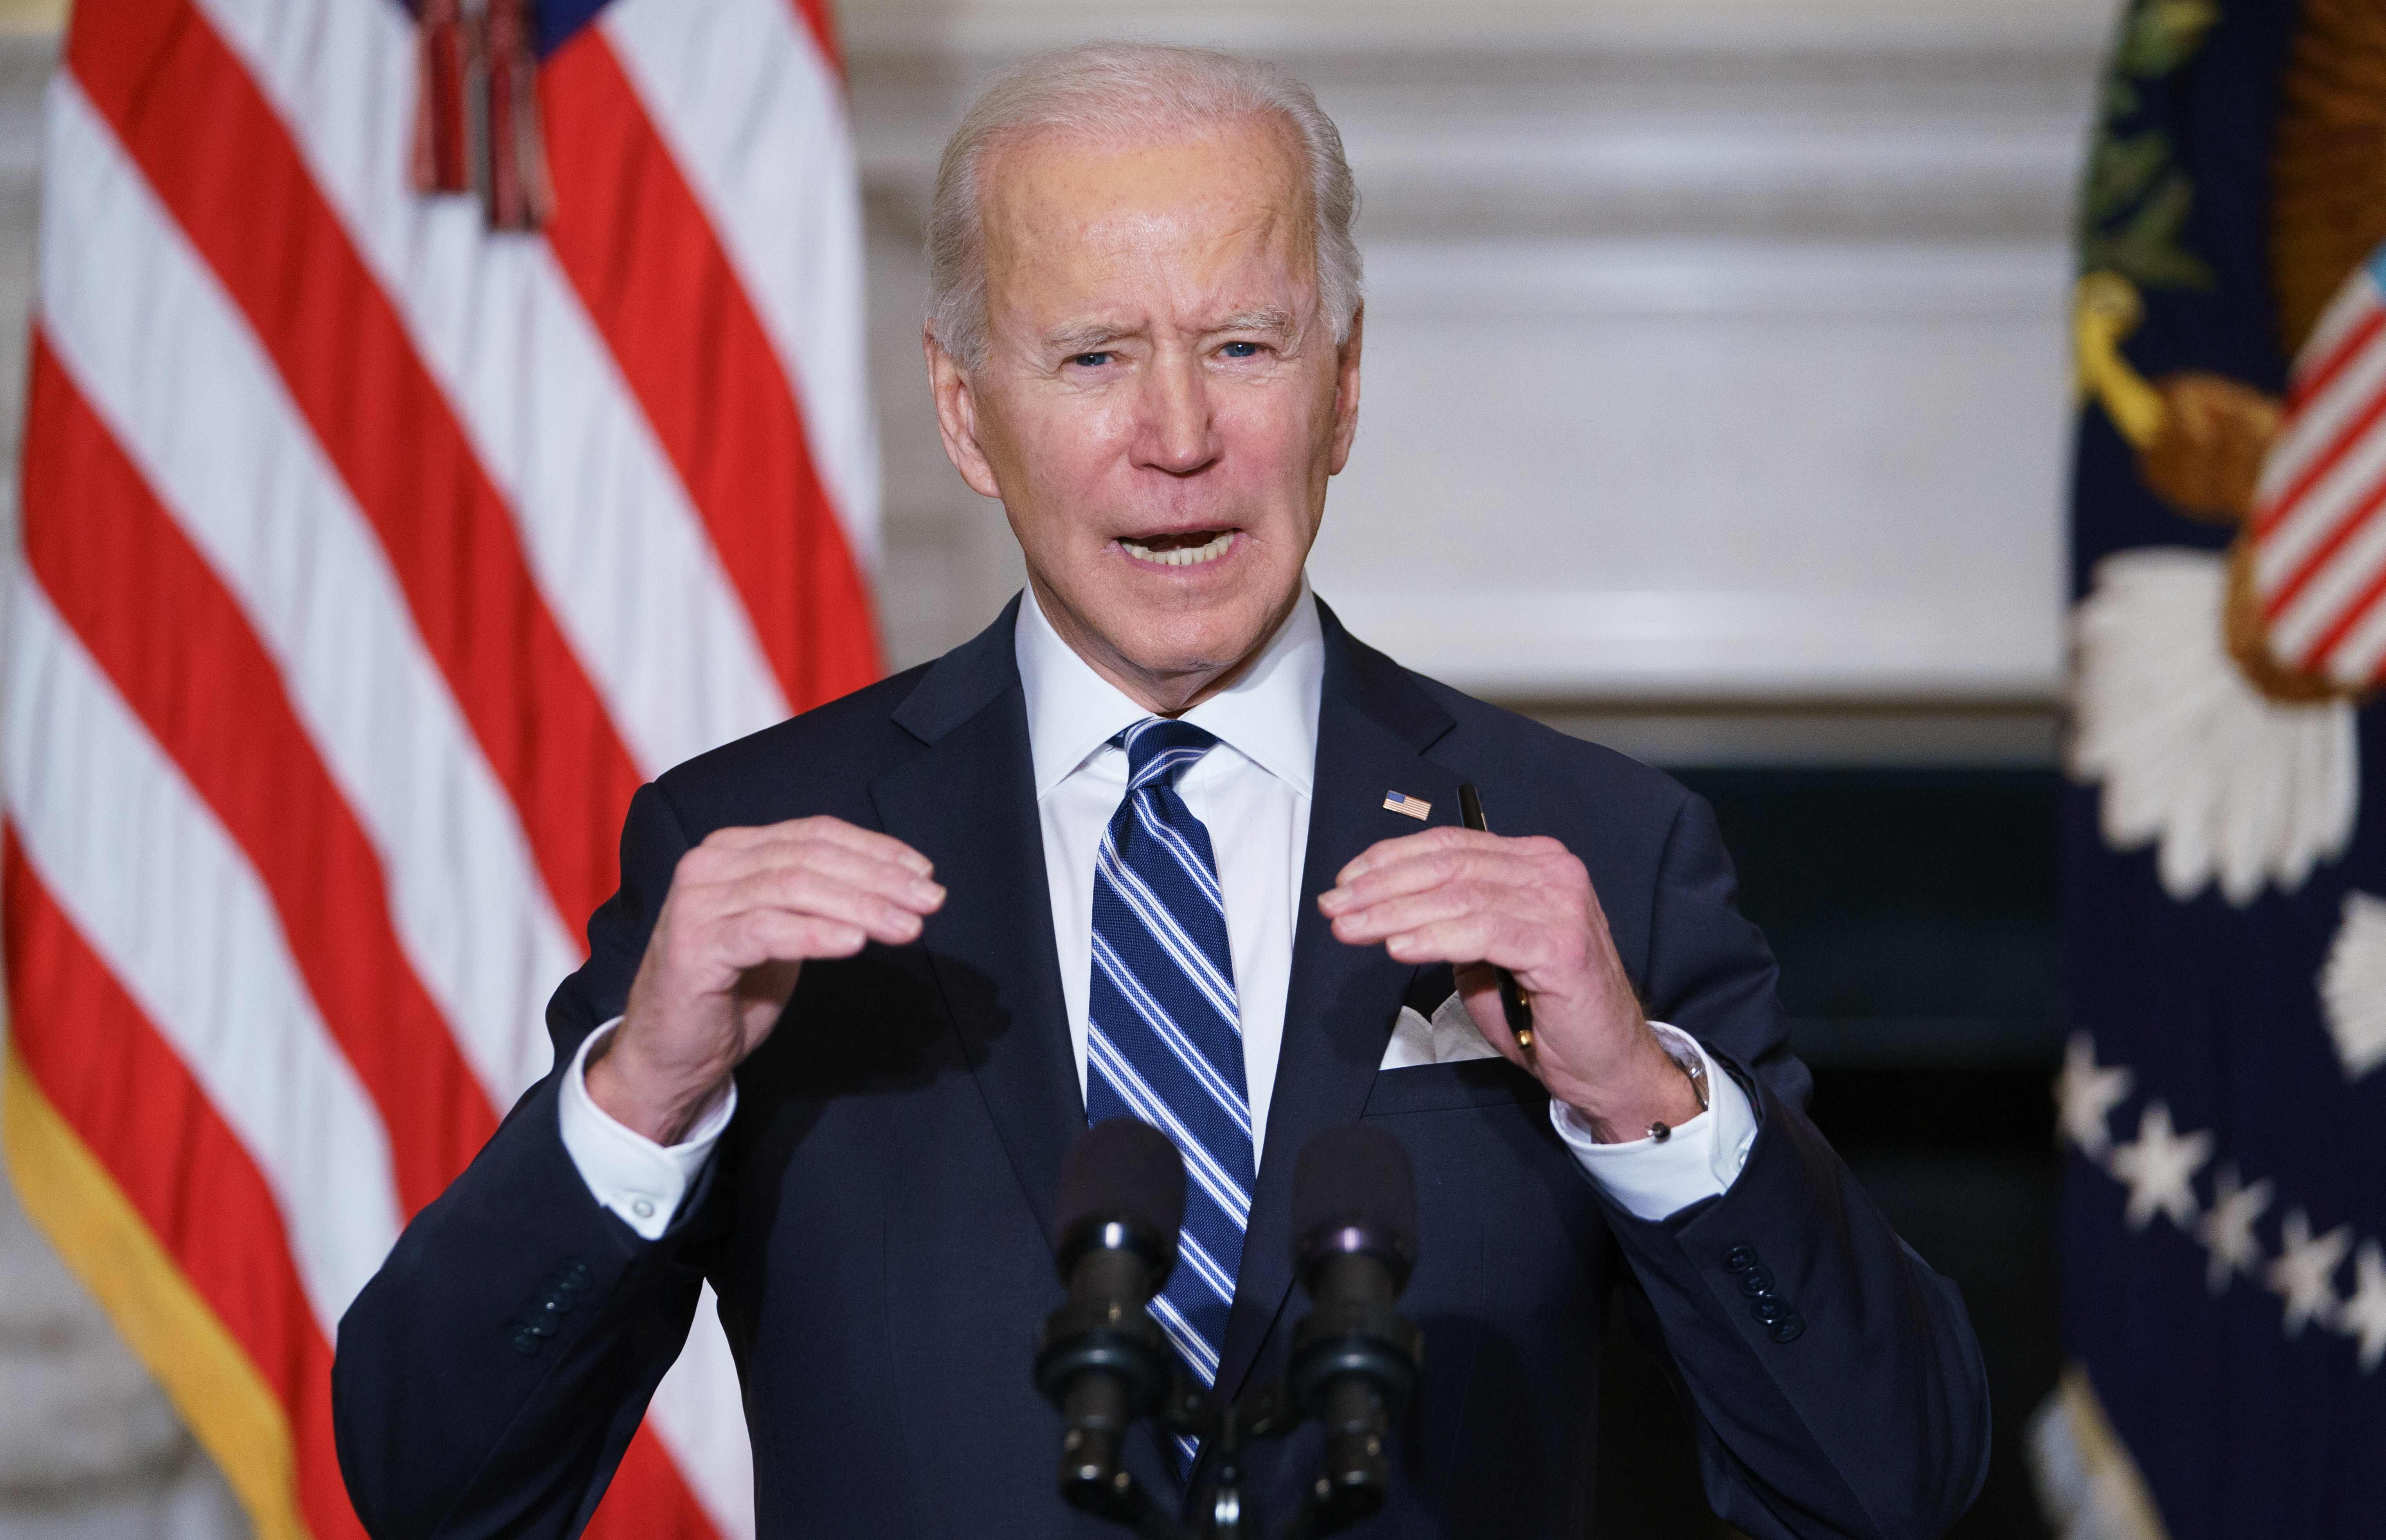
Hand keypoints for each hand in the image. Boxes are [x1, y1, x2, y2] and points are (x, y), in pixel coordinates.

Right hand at [589, 818, 945, 1143]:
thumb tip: (895, 882)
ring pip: (793, 887)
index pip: (815, 834)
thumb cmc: (733, 990)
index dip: (875, 849)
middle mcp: (710, 865)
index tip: (924, 872)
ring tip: (907, 927)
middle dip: (878, 878)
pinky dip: (817, 933)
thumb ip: (821, 898)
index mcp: (734, 850)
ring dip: (859, 905)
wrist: (671, 1053)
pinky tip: (856, 942)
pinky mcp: (693, 945)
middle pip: (809, 857)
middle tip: (929, 901)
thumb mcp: (785, 931)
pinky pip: (767, 930)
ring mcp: (697, 903)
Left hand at [1317, 827, 1700, 1140]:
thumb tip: (1388, 908)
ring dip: (1395, 912)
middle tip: (1335, 906)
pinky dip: (1435, 937)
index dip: (1390, 860)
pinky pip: (1484, 932)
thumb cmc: (1544, 1012)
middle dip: (1381, 886)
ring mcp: (1560, 904)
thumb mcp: (1488, 954)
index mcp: (1532, 863)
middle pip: (1448, 866)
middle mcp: (1551, 871)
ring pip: (1459, 896)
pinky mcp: (1562, 943)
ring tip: (1352, 929)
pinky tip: (1398, 946)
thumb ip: (1452, 921)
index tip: (1346, 881)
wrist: (1606, 1063)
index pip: (1449, 846)